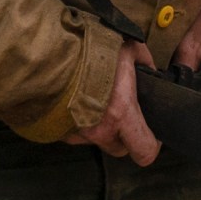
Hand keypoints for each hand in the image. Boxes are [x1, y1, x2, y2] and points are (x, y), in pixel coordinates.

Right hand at [61, 38, 159, 165]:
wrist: (49, 50)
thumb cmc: (88, 50)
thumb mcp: (127, 47)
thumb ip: (143, 60)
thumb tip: (149, 68)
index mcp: (121, 114)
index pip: (144, 152)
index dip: (151, 145)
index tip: (151, 134)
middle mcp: (99, 129)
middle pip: (120, 149)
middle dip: (124, 135)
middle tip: (122, 113)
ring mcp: (77, 131)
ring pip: (97, 140)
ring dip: (100, 127)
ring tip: (97, 102)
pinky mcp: (59, 128)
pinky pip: (76, 132)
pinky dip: (79, 121)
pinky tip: (78, 101)